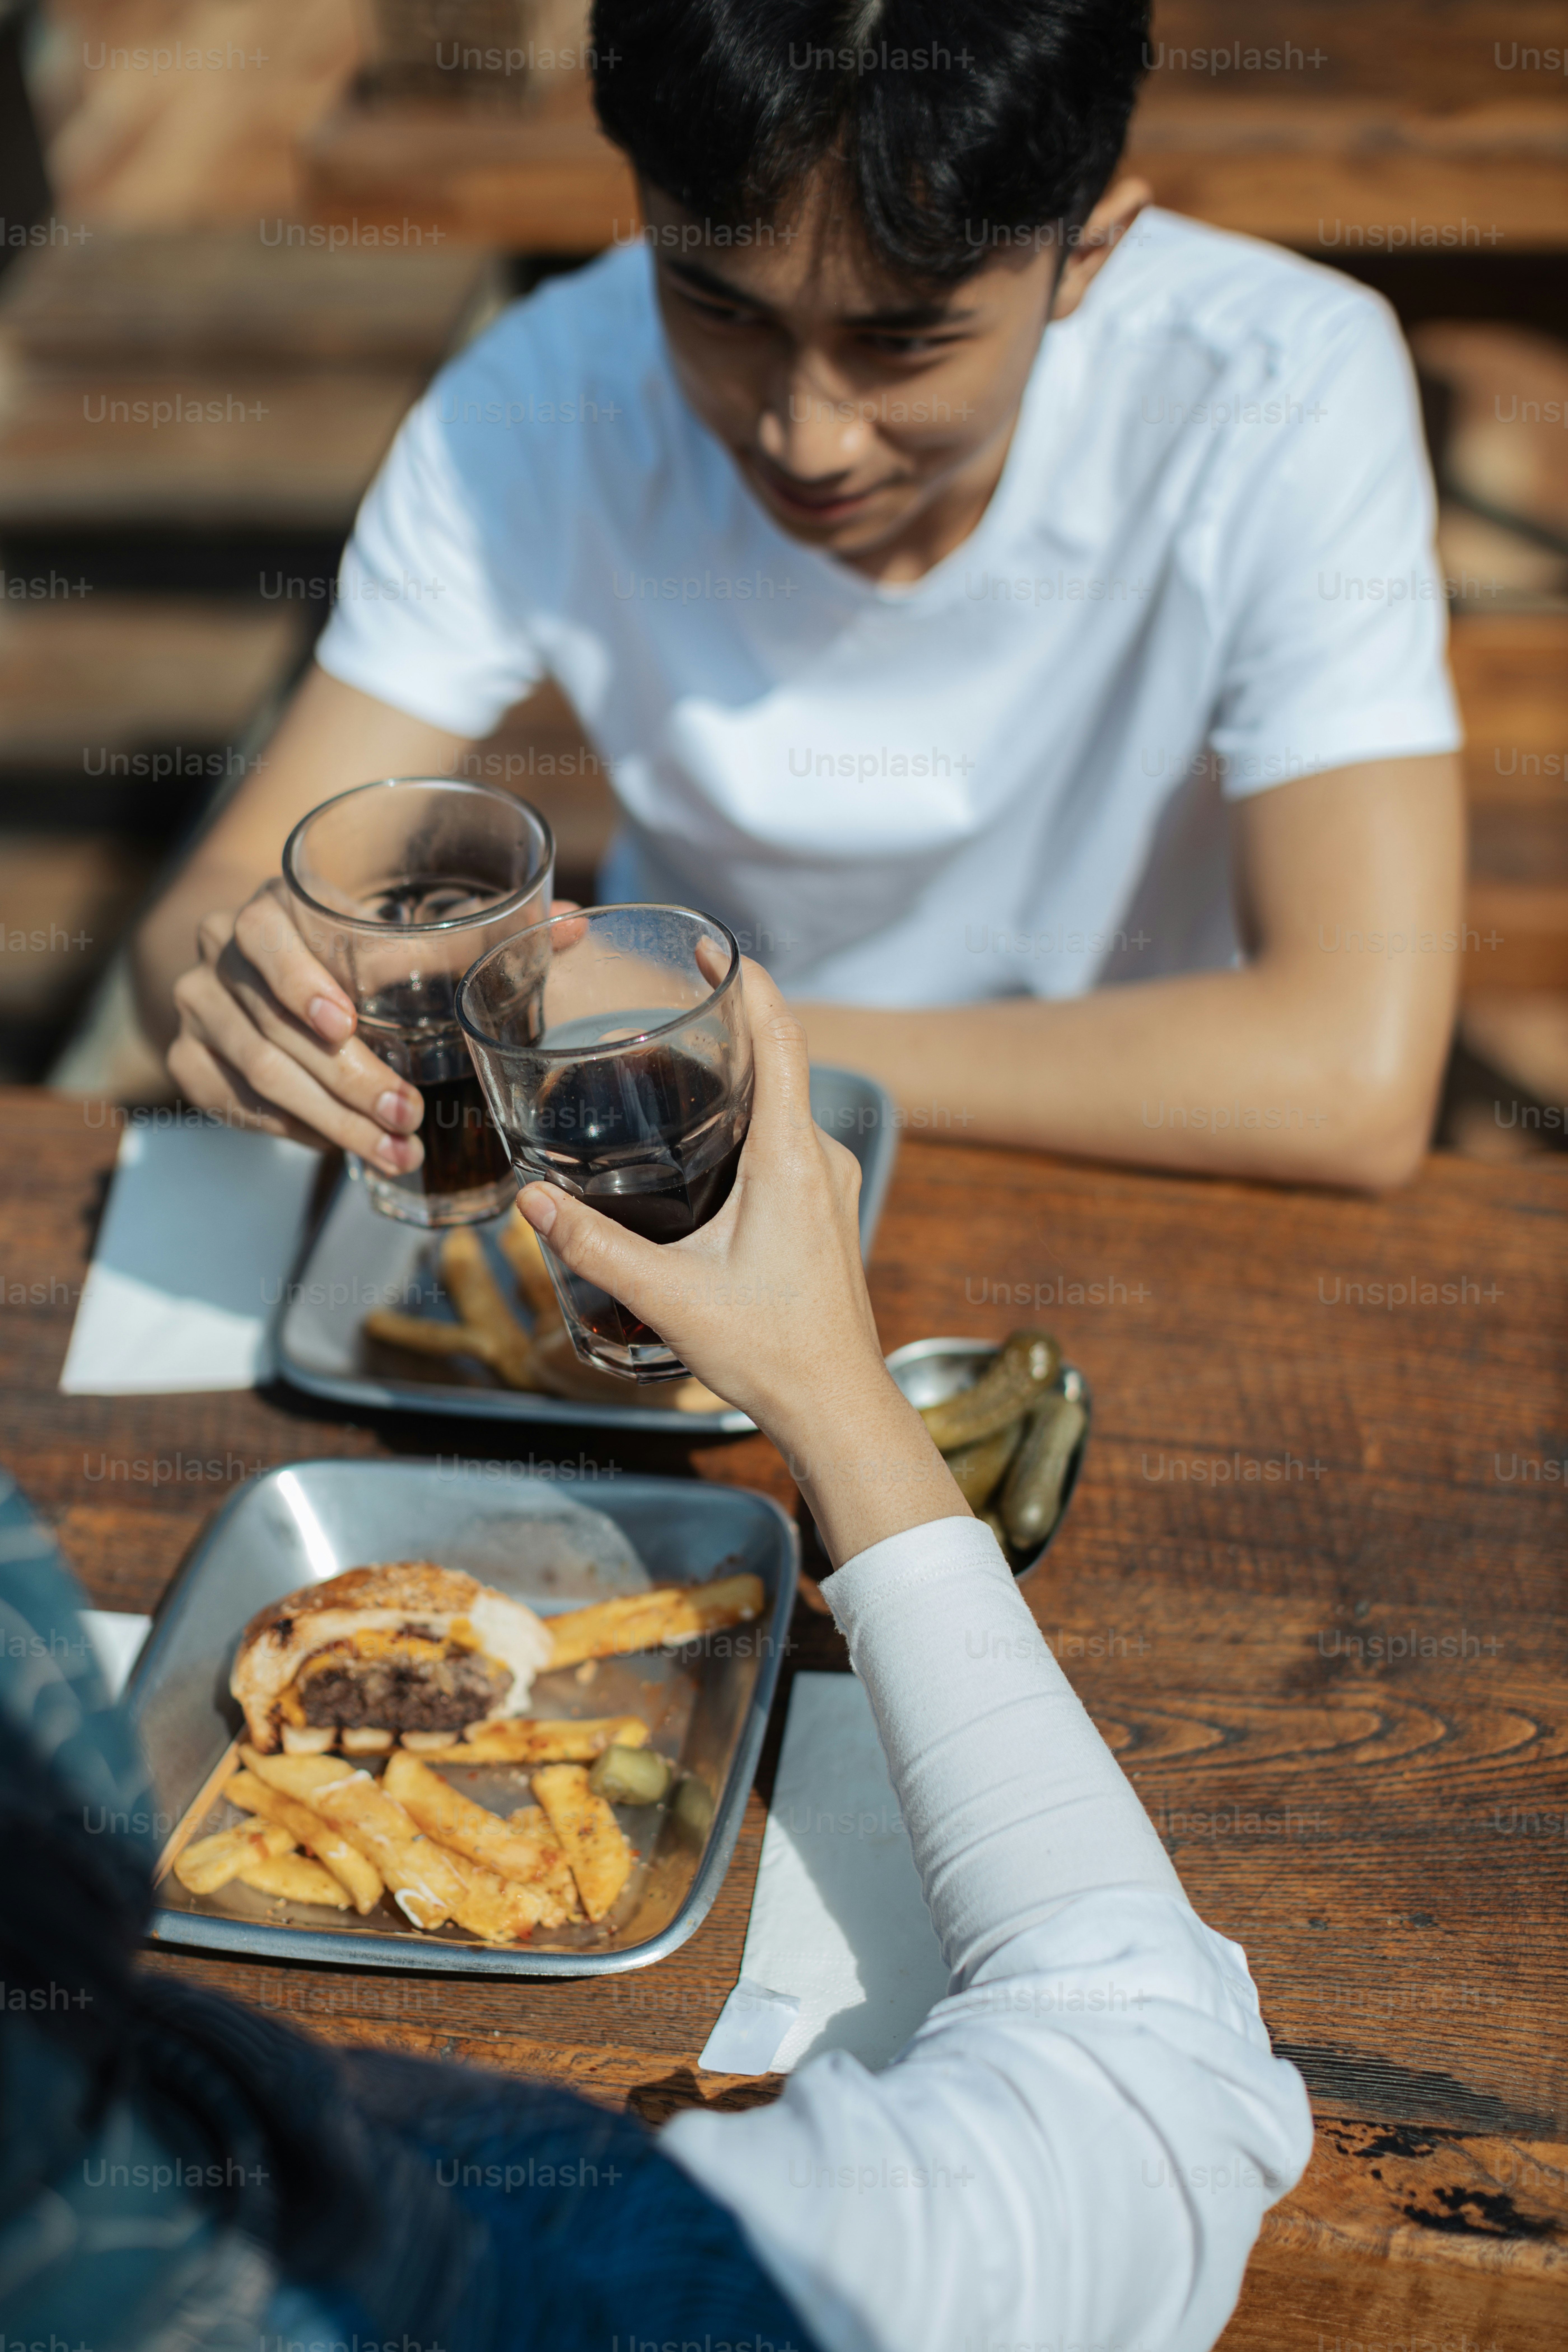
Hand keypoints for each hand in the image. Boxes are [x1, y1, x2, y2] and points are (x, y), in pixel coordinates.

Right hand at [167, 882, 582, 1164]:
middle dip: (348, 1082)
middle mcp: (221, 956)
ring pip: (260, 1076)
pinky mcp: (190, 1062)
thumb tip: (571, 927)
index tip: (346, 1023)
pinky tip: (345, 1148)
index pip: (270, 940)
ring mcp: (199, 1011)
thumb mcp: (400, 929)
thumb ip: (480, 932)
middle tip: (406, 1118)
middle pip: (276, 1028)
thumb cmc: (351, 947)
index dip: (302, 981)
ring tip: (395, 1150)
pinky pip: (237, 1107)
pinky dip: (294, 1131)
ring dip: (331, 1121)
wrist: (258, 966)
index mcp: (270, 910)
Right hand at [517, 960, 966, 1564]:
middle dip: (727, 1024)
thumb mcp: (668, 1296)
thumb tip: (533, 1203)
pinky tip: (709, 1137)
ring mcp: (833, 1185)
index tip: (711, 945)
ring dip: (739, 1078)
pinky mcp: (828, 1211)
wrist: (835, 1406)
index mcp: (792, 1160)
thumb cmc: (769, 1352)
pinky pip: (791, 1141)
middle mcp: (823, 1161)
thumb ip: (594, 1247)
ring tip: (677, 1060)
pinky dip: (753, 1120)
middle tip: (667, 999)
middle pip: (781, 1062)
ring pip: (785, 1106)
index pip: (782, 1037)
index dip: (749, 980)